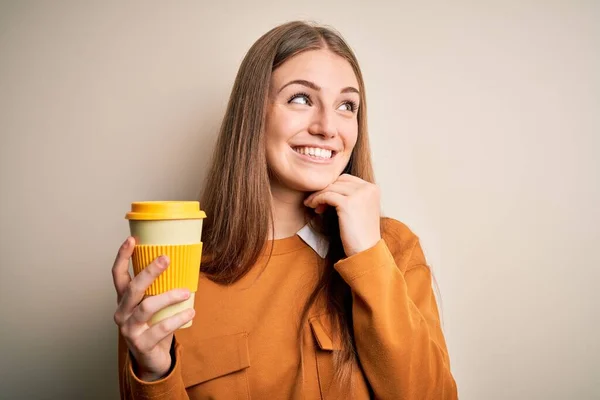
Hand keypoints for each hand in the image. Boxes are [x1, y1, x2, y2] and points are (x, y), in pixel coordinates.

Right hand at [112, 237, 194, 380]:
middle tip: (166, 259)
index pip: (118, 275)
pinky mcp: (140, 344)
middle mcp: (122, 313)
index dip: (122, 257)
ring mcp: (129, 330)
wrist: (152, 360)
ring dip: (168, 296)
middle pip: (132, 288)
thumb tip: (183, 263)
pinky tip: (190, 312)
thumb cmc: (154, 326)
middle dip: (149, 272)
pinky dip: (177, 318)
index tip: (132, 239)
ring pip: (146, 307)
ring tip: (186, 292)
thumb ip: (160, 288)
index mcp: (124, 300)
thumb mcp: (155, 305)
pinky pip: (160, 328)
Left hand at [304, 174, 381, 256]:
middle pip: (338, 181)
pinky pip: (326, 195)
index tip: (324, 197)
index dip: (333, 186)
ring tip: (312, 205)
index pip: (347, 178)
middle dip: (325, 189)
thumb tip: (329, 186)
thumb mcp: (360, 208)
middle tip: (314, 201)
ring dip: (318, 195)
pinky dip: (317, 200)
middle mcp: (368, 188)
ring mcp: (359, 195)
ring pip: (331, 187)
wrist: (366, 251)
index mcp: (373, 188)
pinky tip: (314, 208)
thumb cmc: (360, 233)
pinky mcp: (348, 203)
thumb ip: (351, 195)